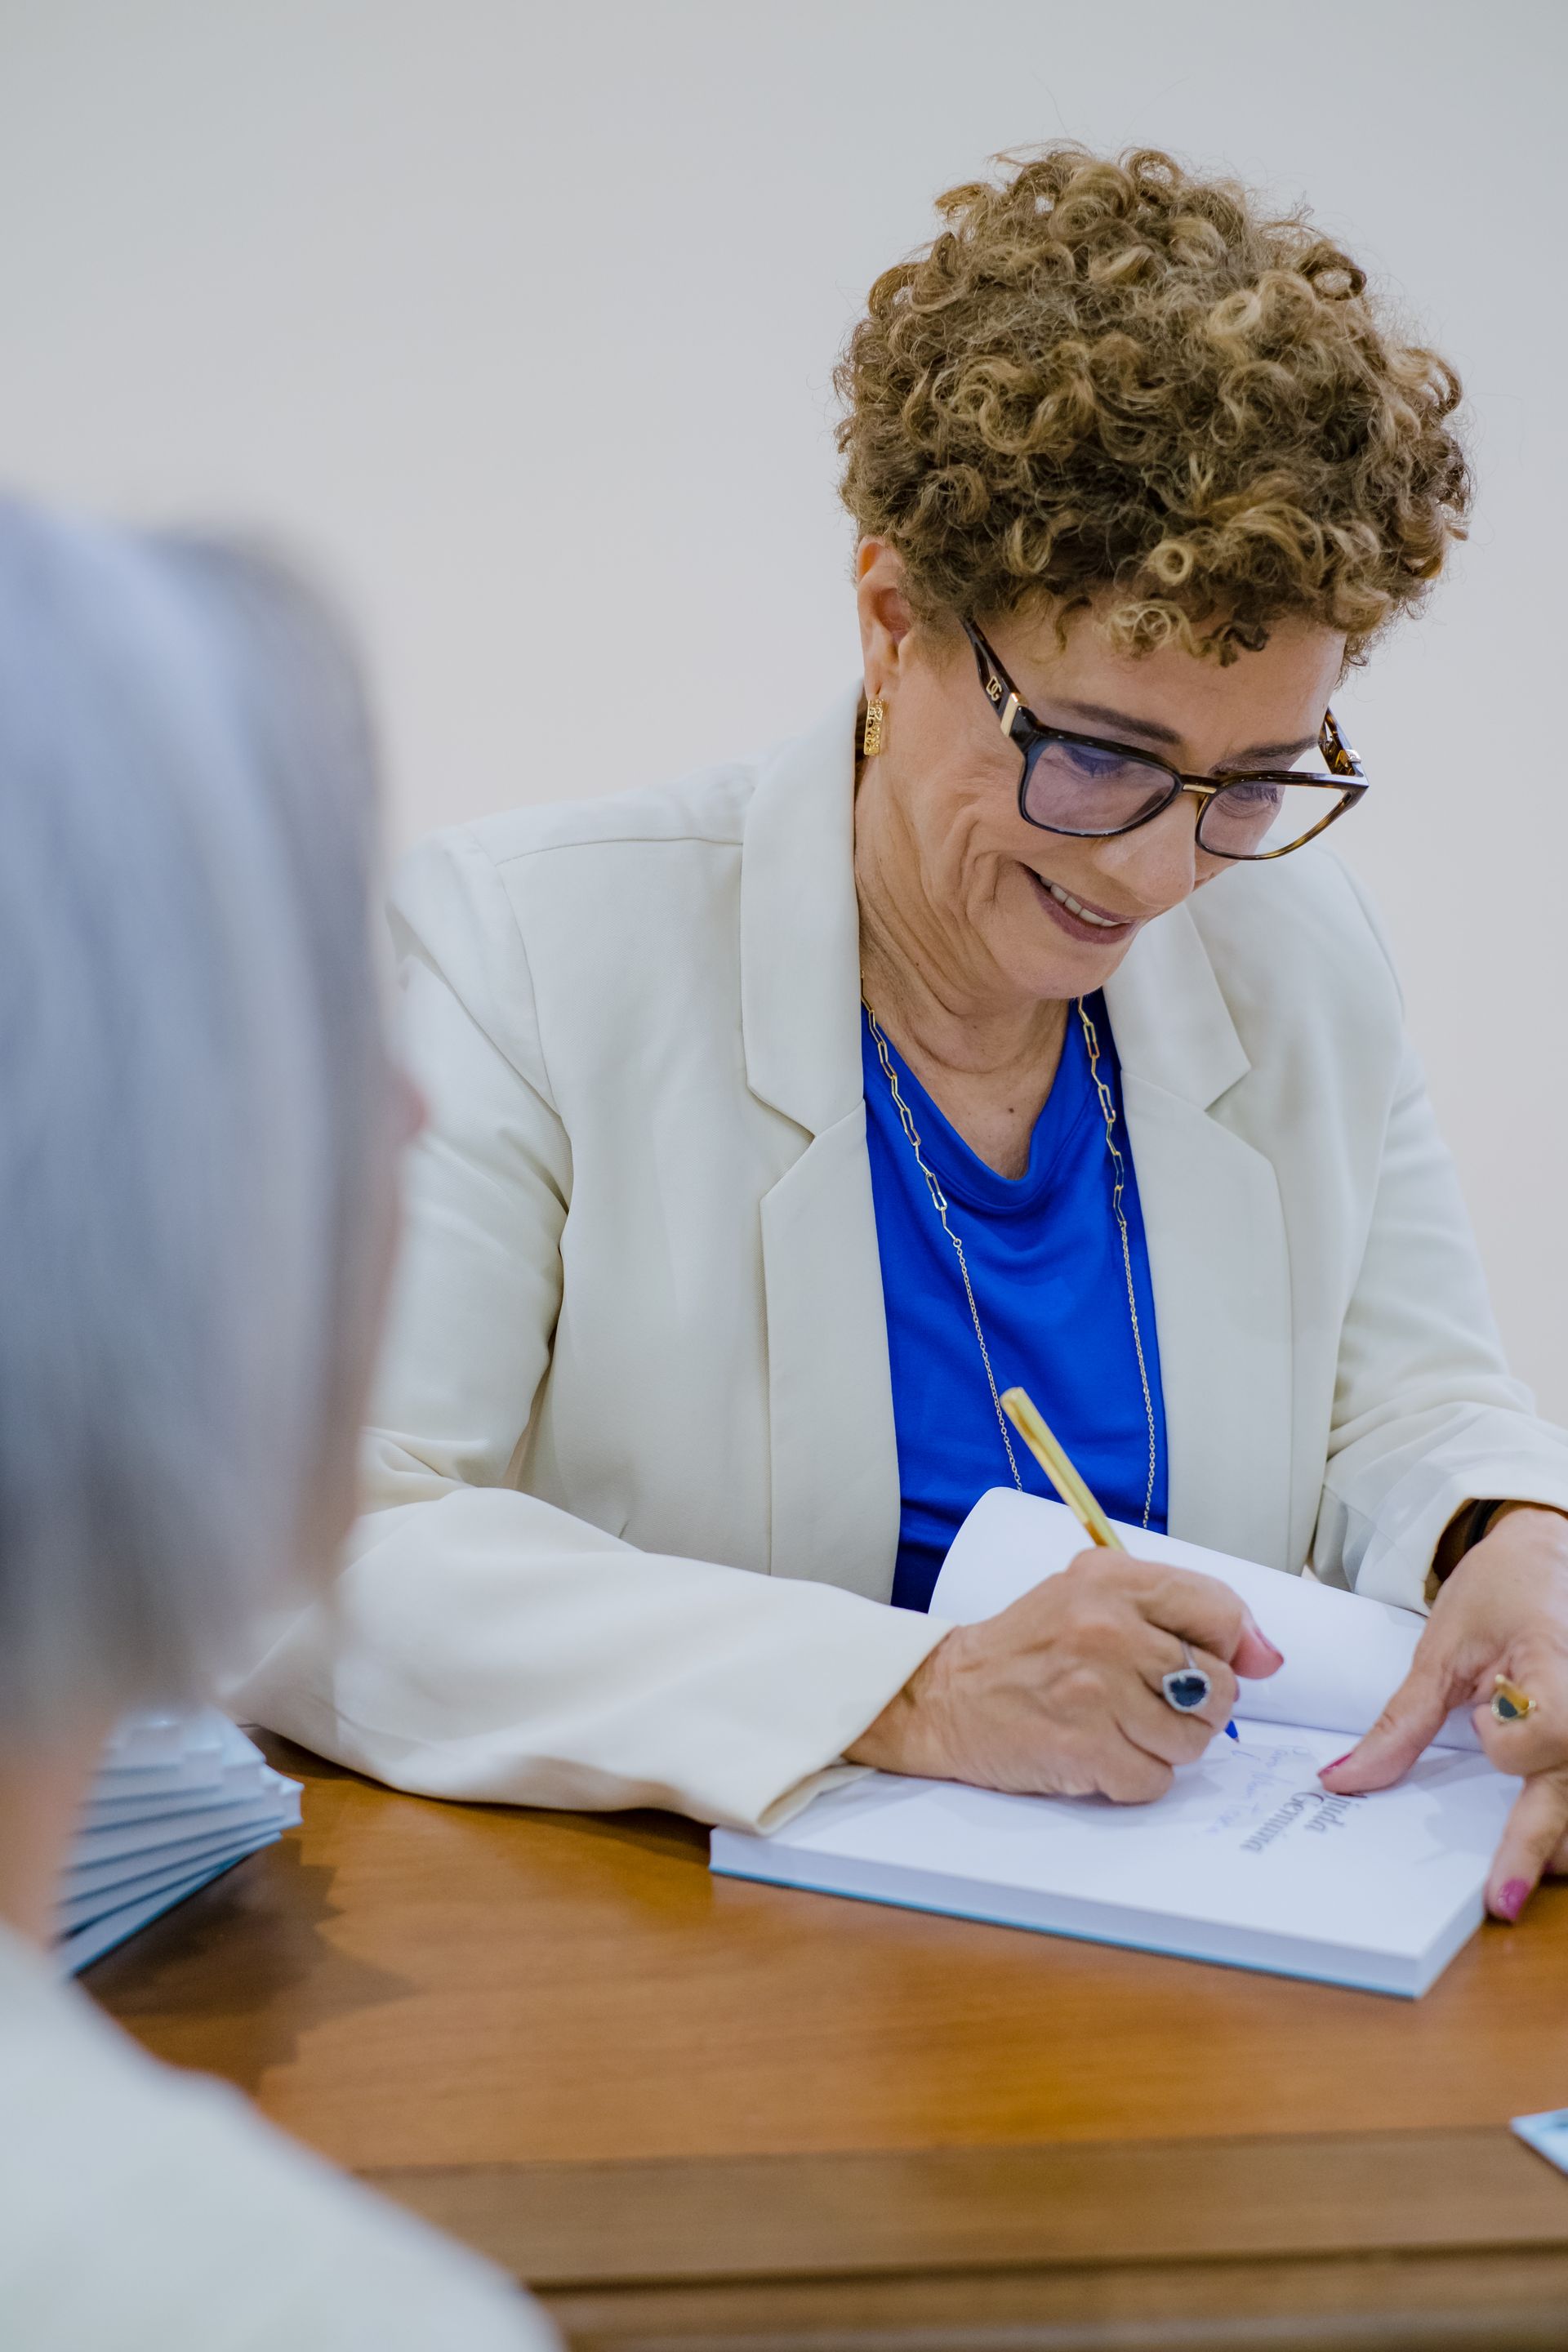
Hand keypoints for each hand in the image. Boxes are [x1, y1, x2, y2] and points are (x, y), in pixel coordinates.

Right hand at [848, 1552, 1284, 1801]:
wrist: (945, 1696)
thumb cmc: (1029, 1649)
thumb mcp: (1095, 1598)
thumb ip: (1181, 1613)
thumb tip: (1267, 1657)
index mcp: (1113, 1581)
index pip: (1221, 1612)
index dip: (1228, 1647)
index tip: (1205, 1660)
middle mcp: (1107, 1629)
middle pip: (1217, 1687)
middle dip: (1195, 1707)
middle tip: (1147, 1701)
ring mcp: (1096, 1692)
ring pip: (1193, 1740)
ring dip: (1165, 1747)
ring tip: (1119, 1727)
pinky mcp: (1084, 1749)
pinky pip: (1155, 1780)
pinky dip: (1134, 1777)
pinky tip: (1099, 1754)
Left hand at [1319, 1507, 1567, 1921]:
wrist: (1549, 1558)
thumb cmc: (1500, 1592)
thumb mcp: (1442, 1647)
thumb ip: (1403, 1720)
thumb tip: (1343, 1781)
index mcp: (1555, 1665)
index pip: (1551, 1726)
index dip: (1516, 1742)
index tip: (1483, 1731)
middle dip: (1537, 1845)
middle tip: (1499, 1899)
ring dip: (1555, 1839)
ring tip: (1516, 1874)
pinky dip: (1559, 1820)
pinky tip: (1538, 1844)